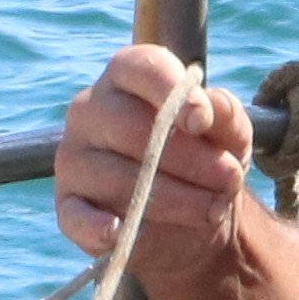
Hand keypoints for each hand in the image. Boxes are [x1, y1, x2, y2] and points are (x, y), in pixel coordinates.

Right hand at [52, 43, 255, 287]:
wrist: (192, 221)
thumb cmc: (205, 160)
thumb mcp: (230, 136)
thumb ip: (226, 115)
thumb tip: (211, 107)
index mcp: (126, 79)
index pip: (138, 67)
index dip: (171, 91)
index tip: (202, 121)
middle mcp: (90, 112)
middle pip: (131, 128)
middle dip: (189, 158)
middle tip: (230, 179)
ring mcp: (74, 159)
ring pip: (116, 177)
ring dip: (174, 198)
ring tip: (213, 210)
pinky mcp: (68, 206)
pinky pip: (75, 216)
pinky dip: (96, 227)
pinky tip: (119, 232)